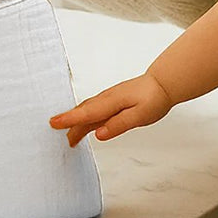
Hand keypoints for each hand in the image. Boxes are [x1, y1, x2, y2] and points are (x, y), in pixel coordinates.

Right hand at [49, 74, 173, 146]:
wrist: (163, 83)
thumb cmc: (154, 98)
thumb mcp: (140, 116)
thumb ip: (119, 125)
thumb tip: (99, 135)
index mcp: (112, 102)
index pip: (87, 113)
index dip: (69, 119)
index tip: (54, 124)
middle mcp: (107, 98)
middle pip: (84, 112)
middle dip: (68, 122)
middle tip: (55, 132)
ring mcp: (110, 97)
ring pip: (88, 109)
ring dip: (76, 120)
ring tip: (68, 134)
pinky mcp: (113, 99)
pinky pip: (94, 108)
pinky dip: (85, 115)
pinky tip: (85, 121)